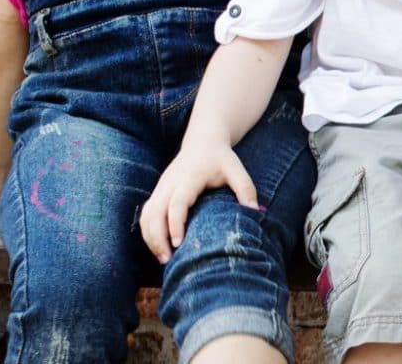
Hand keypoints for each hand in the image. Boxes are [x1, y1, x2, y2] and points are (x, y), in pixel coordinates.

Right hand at [140, 139, 260, 263]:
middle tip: (167, 260)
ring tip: (162, 258)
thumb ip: (246, 189)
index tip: (178, 243)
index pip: (177, 203)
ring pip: (146, 215)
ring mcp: (161, 187)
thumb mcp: (236, 170)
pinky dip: (148, 231)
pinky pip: (146, 214)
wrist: (203, 142)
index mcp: (189, 177)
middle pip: (155, 212)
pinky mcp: (157, 192)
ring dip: (150, 237)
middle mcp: (170, 183)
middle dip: (157, 237)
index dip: (175, 223)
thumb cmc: (221, 159)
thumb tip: (255, 212)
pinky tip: (158, 247)